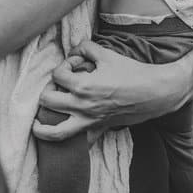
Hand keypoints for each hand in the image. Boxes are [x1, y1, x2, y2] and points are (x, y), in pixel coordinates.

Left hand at [32, 41, 187, 140]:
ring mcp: (89, 120)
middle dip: (47, 90)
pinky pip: (79, 142)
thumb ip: (86, 48)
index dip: (64, 65)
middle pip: (47, 100)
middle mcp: (82, 106)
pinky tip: (62, 140)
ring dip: (42, 126)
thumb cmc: (132, 72)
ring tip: (37, 122)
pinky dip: (68, 144)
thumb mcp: (108, 54)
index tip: (75, 63)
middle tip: (57, 86)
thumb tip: (75, 48)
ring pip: (54, 132)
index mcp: (83, 86)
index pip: (57, 75)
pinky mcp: (98, 128)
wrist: (155, 93)